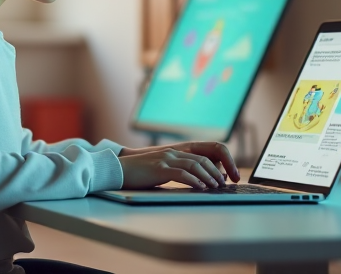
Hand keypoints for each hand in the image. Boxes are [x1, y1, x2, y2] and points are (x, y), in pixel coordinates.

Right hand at [117, 141, 239, 188]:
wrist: (117, 170)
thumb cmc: (136, 173)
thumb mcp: (158, 170)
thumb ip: (172, 171)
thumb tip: (190, 181)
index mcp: (172, 153)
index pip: (199, 155)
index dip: (213, 165)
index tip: (221, 176)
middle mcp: (171, 153)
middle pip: (201, 159)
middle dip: (215, 171)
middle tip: (223, 182)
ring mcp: (165, 160)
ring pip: (194, 165)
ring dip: (208, 176)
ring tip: (216, 185)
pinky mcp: (159, 169)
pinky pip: (182, 173)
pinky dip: (194, 180)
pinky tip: (201, 187)